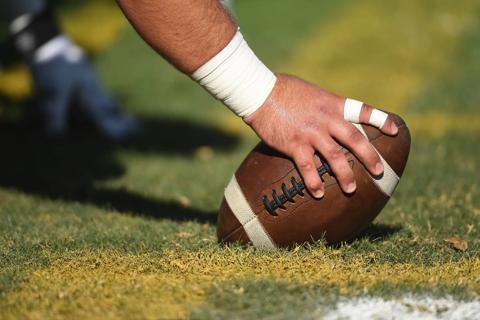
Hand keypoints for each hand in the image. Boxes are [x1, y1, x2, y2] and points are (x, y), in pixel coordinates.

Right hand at [244, 74, 397, 197]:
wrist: (260, 92)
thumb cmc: (283, 89)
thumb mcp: (311, 93)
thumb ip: (324, 107)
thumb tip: (331, 117)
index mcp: (332, 104)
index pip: (363, 111)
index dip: (381, 120)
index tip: (395, 130)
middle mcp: (326, 119)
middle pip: (355, 139)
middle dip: (369, 156)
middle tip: (380, 171)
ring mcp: (311, 133)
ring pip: (334, 157)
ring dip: (345, 174)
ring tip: (351, 189)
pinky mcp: (294, 144)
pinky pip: (308, 167)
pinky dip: (314, 181)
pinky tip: (318, 193)